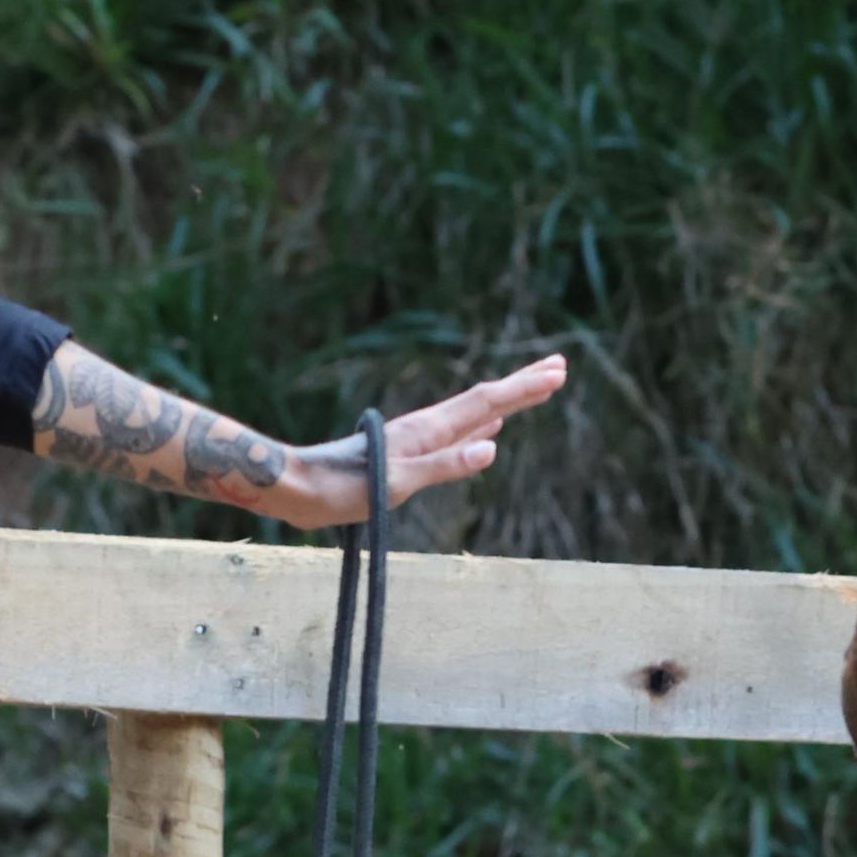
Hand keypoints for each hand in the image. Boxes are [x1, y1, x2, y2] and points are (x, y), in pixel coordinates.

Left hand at [261, 356, 571, 529]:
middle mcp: (427, 429)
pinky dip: (480, 428)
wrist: (297, 487)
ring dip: (505, 402)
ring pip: (473, 414)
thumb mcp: (396, 483)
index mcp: (428, 431)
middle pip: (485, 399)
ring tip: (530, 390)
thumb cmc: (342, 489)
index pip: (487, 403)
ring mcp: (418, 440)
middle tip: (559, 367)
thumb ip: (443, 466)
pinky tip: (486, 433)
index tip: (558, 372)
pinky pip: (458, 436)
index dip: (524, 389)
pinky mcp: (408, 455)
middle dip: (523, 385)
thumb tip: (492, 447)